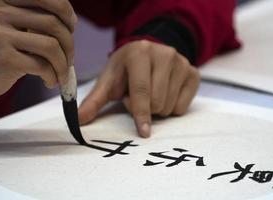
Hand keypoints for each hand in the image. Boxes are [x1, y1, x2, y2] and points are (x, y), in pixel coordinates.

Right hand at [0, 0, 75, 97]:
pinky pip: (43, 66)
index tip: (71, 27)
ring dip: (63, 65)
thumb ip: (32, 19)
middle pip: (53, 23)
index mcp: (3, 1)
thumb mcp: (10, 26)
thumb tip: (71, 22)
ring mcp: (0, 35)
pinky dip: (53, 77)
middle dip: (69, 45)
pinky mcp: (5, 59)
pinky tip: (49, 81)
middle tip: (69, 60)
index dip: (65, 12)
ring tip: (61, 75)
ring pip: (51, 46)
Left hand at [79, 40, 199, 137]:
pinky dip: (172, 108)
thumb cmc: (125, 70)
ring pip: (170, 106)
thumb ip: (94, 101)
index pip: (141, 89)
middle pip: (157, 101)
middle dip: (145, 109)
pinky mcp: (194, 73)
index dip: (140, 112)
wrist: (147, 54)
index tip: (143, 132)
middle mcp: (164, 54)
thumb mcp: (108, 81)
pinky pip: (183, 107)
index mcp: (139, 53)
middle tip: (137, 98)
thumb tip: (78, 121)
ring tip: (151, 94)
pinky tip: (165, 94)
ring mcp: (182, 62)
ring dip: (157, 109)